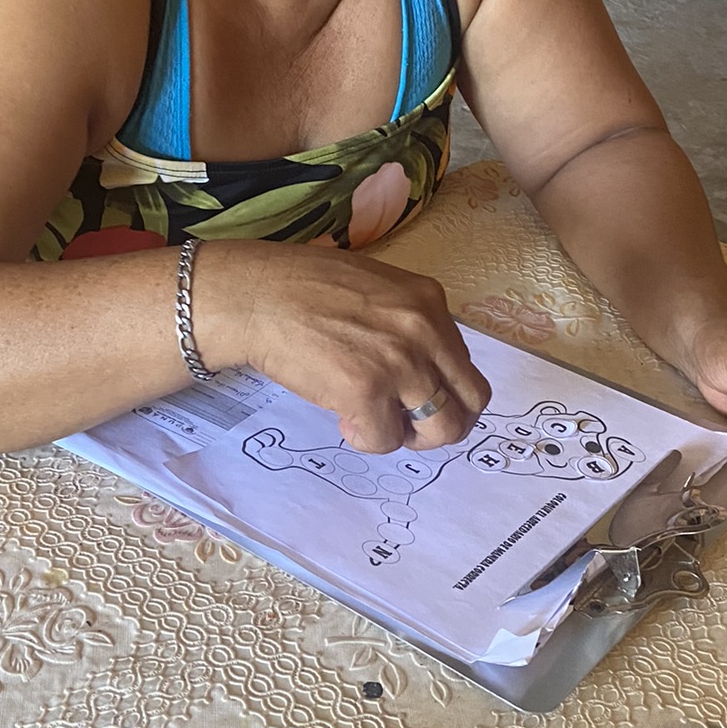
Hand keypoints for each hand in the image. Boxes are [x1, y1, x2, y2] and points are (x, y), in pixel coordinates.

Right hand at [196, 242, 491, 454]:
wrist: (255, 296)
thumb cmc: (301, 288)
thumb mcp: (375, 287)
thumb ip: (406, 321)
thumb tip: (419, 365)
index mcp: (430, 302)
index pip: (463, 362)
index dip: (441, 386)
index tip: (413, 394)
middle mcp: (426, 332)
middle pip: (471, 399)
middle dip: (444, 420)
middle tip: (410, 423)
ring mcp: (400, 364)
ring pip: (442, 428)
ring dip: (410, 435)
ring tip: (376, 423)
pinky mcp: (367, 393)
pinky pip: (387, 440)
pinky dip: (367, 438)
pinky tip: (343, 419)